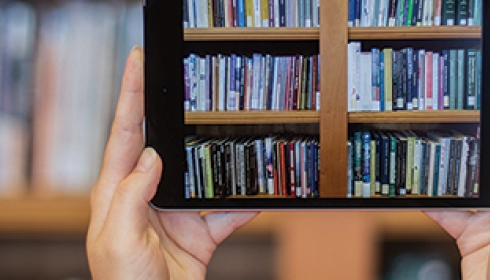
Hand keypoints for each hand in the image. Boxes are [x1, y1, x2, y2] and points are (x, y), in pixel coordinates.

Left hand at [86, 47, 258, 279]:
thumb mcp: (118, 240)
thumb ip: (131, 195)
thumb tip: (150, 155)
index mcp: (118, 193)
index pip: (125, 134)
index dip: (130, 95)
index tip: (138, 62)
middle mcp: (147, 197)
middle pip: (164, 144)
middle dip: (175, 112)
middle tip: (187, 80)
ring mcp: (175, 213)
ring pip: (202, 174)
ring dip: (219, 159)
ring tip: (234, 132)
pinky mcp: (199, 232)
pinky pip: (226, 212)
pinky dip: (245, 207)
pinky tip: (260, 197)